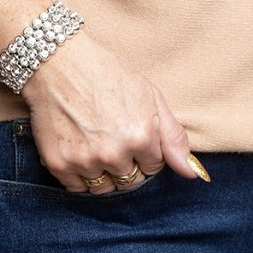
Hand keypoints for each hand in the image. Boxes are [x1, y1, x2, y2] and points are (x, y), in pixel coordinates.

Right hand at [19, 30, 206, 192]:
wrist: (59, 63)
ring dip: (104, 174)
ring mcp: (84, 160)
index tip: (133, 133)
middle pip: (131, 182)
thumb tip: (194, 175)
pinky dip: (80, 175)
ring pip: (104, 189)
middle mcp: (114, 153)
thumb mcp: (150, 96)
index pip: (154, 167)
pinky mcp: (59, 164)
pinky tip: (79, 150)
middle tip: (114, 139)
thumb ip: (174, 138)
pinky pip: (77, 188)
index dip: (146, 150)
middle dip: (128, 165)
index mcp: (141, 136)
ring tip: (97, 145)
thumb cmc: (108, 74)